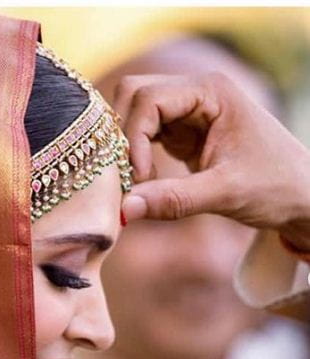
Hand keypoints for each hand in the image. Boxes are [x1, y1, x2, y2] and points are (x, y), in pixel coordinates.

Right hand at [115, 73, 309, 250]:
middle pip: (134, 95)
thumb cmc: (274, 186)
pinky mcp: (181, 132)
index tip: (139, 178)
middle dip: (122, 135)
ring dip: (125, 145)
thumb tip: (123, 211)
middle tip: (126, 175)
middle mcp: (195, 93)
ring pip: (134, 114)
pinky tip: (140, 179)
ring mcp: (186, 112)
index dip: (134, 137)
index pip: (149, 98)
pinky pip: (143, 134)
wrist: (298, 195)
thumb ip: (173, 200)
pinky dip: (134, 155)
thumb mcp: (224, 193)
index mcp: (211, 91)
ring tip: (132, 179)